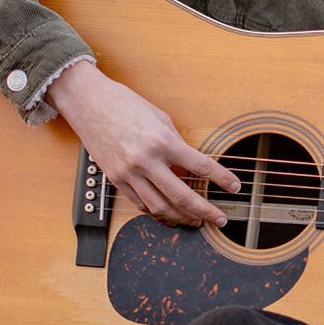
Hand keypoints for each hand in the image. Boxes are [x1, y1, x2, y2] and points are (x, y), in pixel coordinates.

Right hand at [47, 60, 239, 226]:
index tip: (234, 186)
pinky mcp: (115, 180)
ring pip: (159, 207)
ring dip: (181, 218)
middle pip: (182, 196)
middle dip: (204, 211)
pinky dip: (156, 212)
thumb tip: (190, 165)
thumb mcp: (160, 119)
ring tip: (196, 221)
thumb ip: (176, 144)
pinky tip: (169, 214)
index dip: (222, 179)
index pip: (201, 166)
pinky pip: (140, 204)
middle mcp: (145, 161)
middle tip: (219, 218)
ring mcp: (128, 173)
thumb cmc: (125, 104)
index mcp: (162, 141)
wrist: (89, 103)